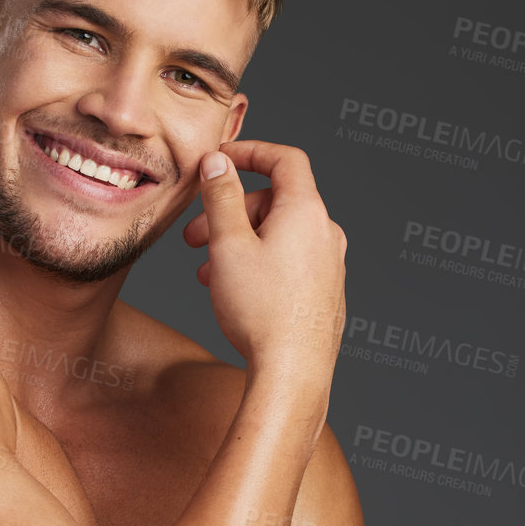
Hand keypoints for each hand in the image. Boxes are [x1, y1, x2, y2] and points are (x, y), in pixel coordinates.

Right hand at [183, 140, 345, 372]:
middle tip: (194, 239)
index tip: (220, 160)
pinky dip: (260, 264)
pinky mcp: (326, 293)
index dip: (250, 152)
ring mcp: (330, 265)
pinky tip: (234, 292)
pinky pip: (290, 263)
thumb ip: (221, 197)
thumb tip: (218, 162)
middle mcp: (326, 233)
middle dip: (231, 212)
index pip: (284, 159)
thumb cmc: (261, 312)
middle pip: (275, 202)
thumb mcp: (228, 245)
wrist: (293, 373)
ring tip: (207, 272)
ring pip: (279, 236)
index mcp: (306, 211)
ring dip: (240, 244)